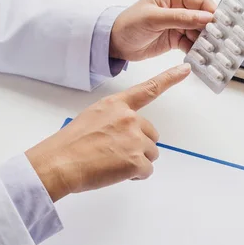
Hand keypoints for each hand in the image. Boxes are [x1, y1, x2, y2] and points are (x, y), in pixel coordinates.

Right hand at [25, 63, 190, 200]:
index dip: (169, 78)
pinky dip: (135, 176)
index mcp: (116, 105)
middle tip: (115, 154)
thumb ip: (114, 120)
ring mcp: (134, 139)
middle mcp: (129, 118)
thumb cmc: (69, 145)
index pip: (148, 89)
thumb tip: (123, 134)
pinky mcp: (136, 160)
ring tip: (111, 163)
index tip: (184, 69)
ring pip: (151, 154)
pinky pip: (146, 171)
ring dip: (136, 162)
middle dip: (139, 146)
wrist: (59, 163)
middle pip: (152, 135)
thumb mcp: (91, 119)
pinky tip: (115, 173)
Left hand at [109, 0, 215, 60]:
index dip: (213, 12)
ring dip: (206, 43)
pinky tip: (203, 57)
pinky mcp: (176, 39)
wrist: (116, 43)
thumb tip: (206, 17)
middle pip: (203, 18)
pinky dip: (197, 51)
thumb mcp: (155, 18)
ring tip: (215, 53)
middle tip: (223, 42)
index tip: (223, 25)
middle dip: (212, 30)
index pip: (200, 1)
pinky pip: (192, 44)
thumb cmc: (129, 24)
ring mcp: (178, 24)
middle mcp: (179, 8)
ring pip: (199, 33)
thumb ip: (181, 17)